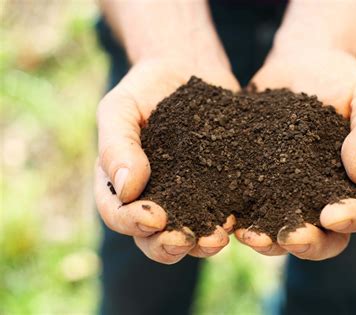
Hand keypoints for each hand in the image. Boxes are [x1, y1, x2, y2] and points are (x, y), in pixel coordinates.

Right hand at [94, 59, 239, 263]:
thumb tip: (127, 190)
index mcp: (120, 182)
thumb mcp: (121, 107)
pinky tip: (236, 221)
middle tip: (184, 240)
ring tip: (217, 240)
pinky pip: (219, 214)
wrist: (188, 68)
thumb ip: (116, 146)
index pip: (117, 212)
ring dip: (199, 244)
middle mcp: (152, 196)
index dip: (132, 222)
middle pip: (151, 237)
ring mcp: (186, 196)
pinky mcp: (217, 188)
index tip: (154, 217)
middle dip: (166, 245)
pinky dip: (226, 224)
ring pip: (187, 235)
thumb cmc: (146, 87)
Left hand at [235, 48, 355, 259]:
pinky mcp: (260, 185)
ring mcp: (292, 195)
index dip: (355, 218)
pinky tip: (229, 221)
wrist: (300, 64)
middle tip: (291, 237)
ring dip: (271, 242)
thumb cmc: (342, 79)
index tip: (333, 215)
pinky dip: (243, 221)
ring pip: (286, 233)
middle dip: (309, 242)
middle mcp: (326, 196)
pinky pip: (254, 212)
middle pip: (326, 237)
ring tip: (251, 237)